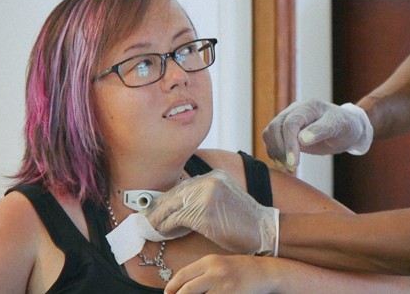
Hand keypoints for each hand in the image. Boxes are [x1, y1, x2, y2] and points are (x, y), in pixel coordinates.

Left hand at [142, 169, 277, 255]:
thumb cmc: (244, 220)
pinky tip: (162, 232)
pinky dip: (166, 226)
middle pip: (175, 194)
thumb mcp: (224, 198)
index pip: (183, 186)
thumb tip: (177, 206)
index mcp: (215, 176)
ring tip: (151, 227)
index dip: (166, 198)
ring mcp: (207, 196)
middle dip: (158, 208)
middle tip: (146, 218)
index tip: (154, 207)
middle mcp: (209, 181)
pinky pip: (177, 219)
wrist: (263, 230)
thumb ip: (204, 196)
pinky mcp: (204, 213)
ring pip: (173, 207)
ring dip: (159, 219)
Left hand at [165, 254, 275, 293]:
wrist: (264, 272)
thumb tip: (181, 287)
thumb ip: (201, 273)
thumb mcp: (219, 264)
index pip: (182, 275)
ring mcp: (223, 286)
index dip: (171, 287)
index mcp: (209, 261)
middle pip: (186, 290)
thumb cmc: (240, 269)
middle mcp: (214, 272)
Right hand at [263, 99, 373, 170]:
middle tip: (292, 167)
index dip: (289, 144)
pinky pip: (271, 140)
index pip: (290, 123)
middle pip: (275, 127)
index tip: (293, 163)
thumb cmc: (345, 126)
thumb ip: (321, 130)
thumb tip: (301, 139)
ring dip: (275, 152)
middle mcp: (295, 110)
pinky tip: (285, 163)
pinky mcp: (285, 130)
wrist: (346, 128)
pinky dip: (274, 153)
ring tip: (289, 167)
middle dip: (280, 150)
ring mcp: (288, 119)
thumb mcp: (339, 127)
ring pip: (269, 133)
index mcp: (309, 106)